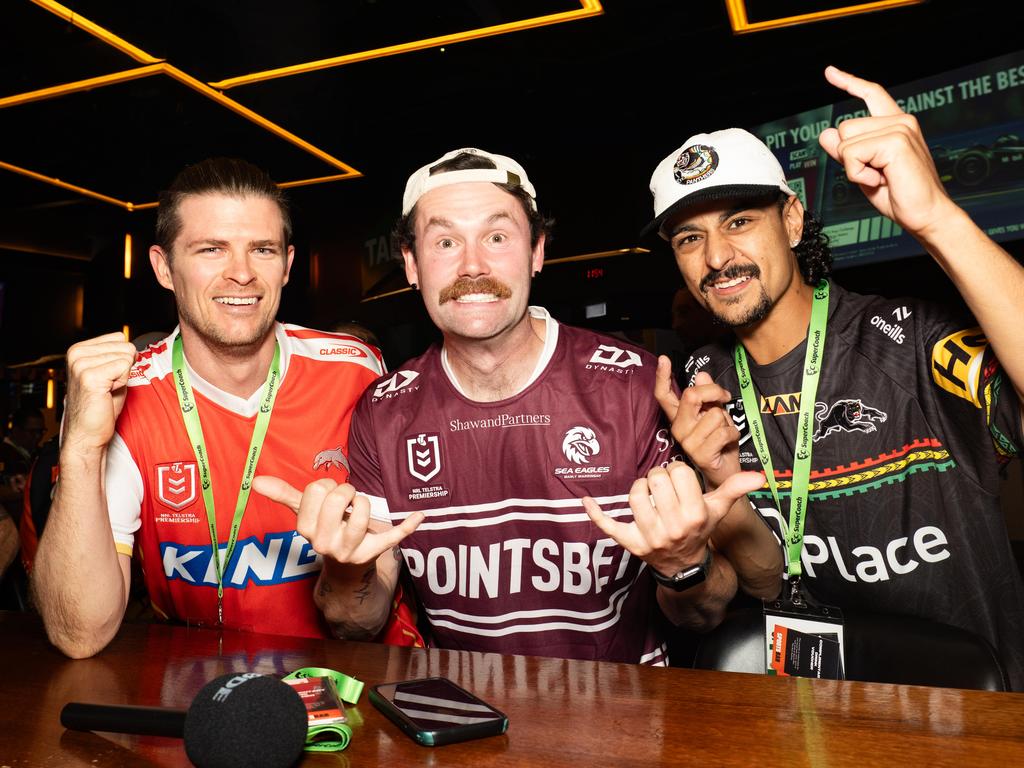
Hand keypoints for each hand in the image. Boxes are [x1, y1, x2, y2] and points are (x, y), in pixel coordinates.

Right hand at [63, 333, 136, 452]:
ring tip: (106, 390)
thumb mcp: (110, 372)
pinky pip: (124, 368)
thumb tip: (134, 346)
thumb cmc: (102, 404)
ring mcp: (81, 364)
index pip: (120, 337)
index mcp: (79, 349)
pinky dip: (122, 383)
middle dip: (125, 369)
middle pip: (126, 346)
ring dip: (122, 377)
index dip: (123, 359)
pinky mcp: (89, 377)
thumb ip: (119, 355)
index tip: (110, 376)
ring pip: (126, 357)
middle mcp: (76, 353)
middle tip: (109, 386)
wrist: (88, 432)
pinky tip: (107, 393)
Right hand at [252, 476, 421, 565]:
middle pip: (338, 497)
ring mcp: (350, 550)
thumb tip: (254, 481)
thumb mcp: (305, 513)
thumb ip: (284, 495)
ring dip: (364, 502)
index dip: (327, 486)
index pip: (317, 490)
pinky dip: (408, 525)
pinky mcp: (374, 552)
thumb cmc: (326, 530)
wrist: (345, 567)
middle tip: (346, 501)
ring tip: (359, 510)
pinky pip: (393, 537)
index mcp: (307, 529)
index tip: (328, 497)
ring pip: (361, 511)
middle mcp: (325, 542)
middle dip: (346, 490)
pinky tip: (420, 516)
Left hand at [583, 462, 763, 579]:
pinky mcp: (630, 543)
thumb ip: (734, 490)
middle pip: (655, 479)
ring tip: (649, 497)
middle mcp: (672, 526)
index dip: (677, 472)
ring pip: (634, 494)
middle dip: (658, 478)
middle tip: (664, 489)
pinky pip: (607, 525)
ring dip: (639, 490)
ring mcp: (649, 536)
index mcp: (695, 515)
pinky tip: (585, 500)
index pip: (677, 472)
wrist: (685, 567)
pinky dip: (595, 513)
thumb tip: (759, 476)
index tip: (680, 482)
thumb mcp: (717, 511)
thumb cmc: (699, 530)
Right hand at [656, 359, 739, 487]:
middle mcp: (679, 429)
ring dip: (727, 420)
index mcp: (679, 418)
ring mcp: (688, 442)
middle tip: (724, 397)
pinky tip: (729, 442)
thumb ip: (708, 396)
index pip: (664, 395)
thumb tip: (702, 375)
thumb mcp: (715, 415)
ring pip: (714, 414)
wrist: (725, 474)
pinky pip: (723, 431)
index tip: (663, 359)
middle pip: (692, 396)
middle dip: (714, 391)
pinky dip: (733, 433)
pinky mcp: (700, 454)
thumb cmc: (720, 444)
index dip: (662, 376)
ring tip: (725, 432)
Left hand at [818, 65, 954, 237]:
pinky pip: (851, 155)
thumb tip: (826, 133)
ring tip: (881, 178)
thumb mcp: (863, 171)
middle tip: (876, 175)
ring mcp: (901, 127)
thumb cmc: (899, 195)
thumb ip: (845, 151)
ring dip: (853, 167)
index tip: (830, 72)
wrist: (925, 214)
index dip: (849, 82)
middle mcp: (900, 120)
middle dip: (848, 157)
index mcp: (896, 124)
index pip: (871, 94)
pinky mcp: (896, 141)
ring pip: (845, 142)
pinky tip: (881, 180)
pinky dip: (858, 174)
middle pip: (843, 127)